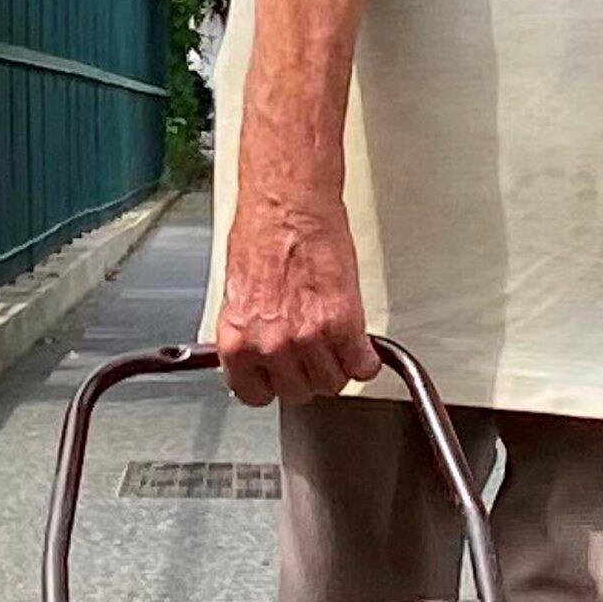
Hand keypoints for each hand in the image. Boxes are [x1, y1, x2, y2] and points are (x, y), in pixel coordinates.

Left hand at [212, 190, 375, 408]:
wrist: (289, 207)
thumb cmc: (262, 235)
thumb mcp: (238, 294)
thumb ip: (249, 333)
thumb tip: (258, 353)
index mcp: (237, 341)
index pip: (254, 394)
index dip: (271, 385)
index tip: (278, 377)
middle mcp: (271, 345)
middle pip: (298, 393)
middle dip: (306, 375)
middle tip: (311, 353)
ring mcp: (308, 339)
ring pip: (332, 383)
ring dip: (337, 367)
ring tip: (334, 344)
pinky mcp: (344, 326)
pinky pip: (362, 365)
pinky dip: (365, 359)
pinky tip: (359, 346)